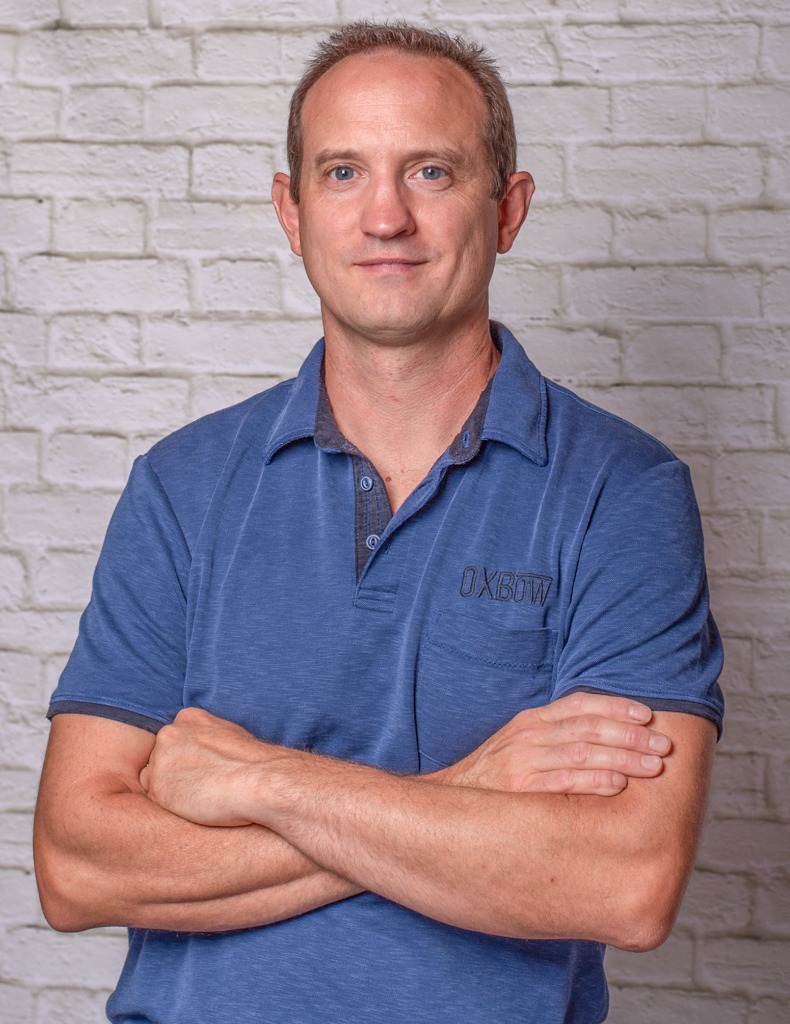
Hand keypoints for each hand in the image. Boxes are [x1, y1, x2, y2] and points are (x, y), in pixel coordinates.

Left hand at [140, 708, 271, 826]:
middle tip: (205, 785)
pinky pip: (155, 802)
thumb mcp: (229, 735)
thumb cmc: (252, 763)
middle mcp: (168, 734)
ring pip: (154, 781)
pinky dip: (172, 808)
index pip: (174, 742)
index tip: (208, 769)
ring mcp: (160, 760)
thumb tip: (202, 751)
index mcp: (187, 717)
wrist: (260, 782)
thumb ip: (207, 738)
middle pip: (160, 760)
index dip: (190, 760)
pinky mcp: (157, 788)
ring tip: (203, 796)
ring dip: (172, 791)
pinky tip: (197, 806)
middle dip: (176, 774)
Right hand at [437, 693, 670, 796]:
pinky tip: (619, 783)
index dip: (617, 706)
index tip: (648, 715)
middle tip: (664, 745)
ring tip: (655, 766)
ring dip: (623, 756)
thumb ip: (558, 738)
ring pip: (582, 750)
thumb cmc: (496, 780)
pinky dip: (594, 780)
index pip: (581, 704)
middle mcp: (528, 735)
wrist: (449, 802)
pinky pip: (564, 781)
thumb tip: (609, 737)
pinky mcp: (519, 789)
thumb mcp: (522, 746)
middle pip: (588, 726)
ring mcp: (522, 760)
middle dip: (631, 734)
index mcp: (532, 721)